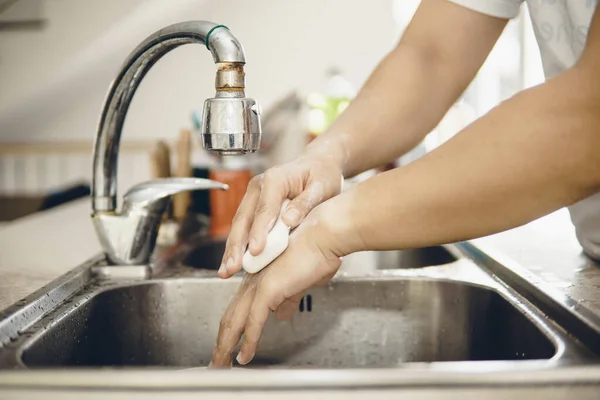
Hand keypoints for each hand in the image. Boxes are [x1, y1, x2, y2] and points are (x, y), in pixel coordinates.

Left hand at [210, 201, 354, 366]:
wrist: (325, 235)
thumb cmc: (319, 251)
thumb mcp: (302, 281)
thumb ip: (288, 298)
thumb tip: (281, 314)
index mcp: (261, 276)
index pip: (240, 307)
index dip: (233, 328)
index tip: (229, 344)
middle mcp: (254, 280)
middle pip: (230, 316)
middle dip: (222, 341)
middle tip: (217, 361)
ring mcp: (258, 285)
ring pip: (234, 321)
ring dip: (226, 346)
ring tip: (222, 365)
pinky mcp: (268, 290)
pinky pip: (253, 322)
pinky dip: (248, 342)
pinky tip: (244, 357)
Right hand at [218, 152, 343, 278]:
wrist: (318, 165)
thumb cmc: (321, 174)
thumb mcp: (320, 187)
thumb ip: (305, 203)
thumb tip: (290, 220)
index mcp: (275, 179)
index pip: (264, 209)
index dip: (259, 232)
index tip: (257, 251)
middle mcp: (259, 186)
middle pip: (243, 218)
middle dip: (236, 245)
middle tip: (232, 267)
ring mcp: (253, 196)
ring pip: (239, 225)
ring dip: (232, 249)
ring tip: (227, 270)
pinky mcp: (254, 207)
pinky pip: (244, 227)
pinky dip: (239, 246)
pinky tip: (234, 262)